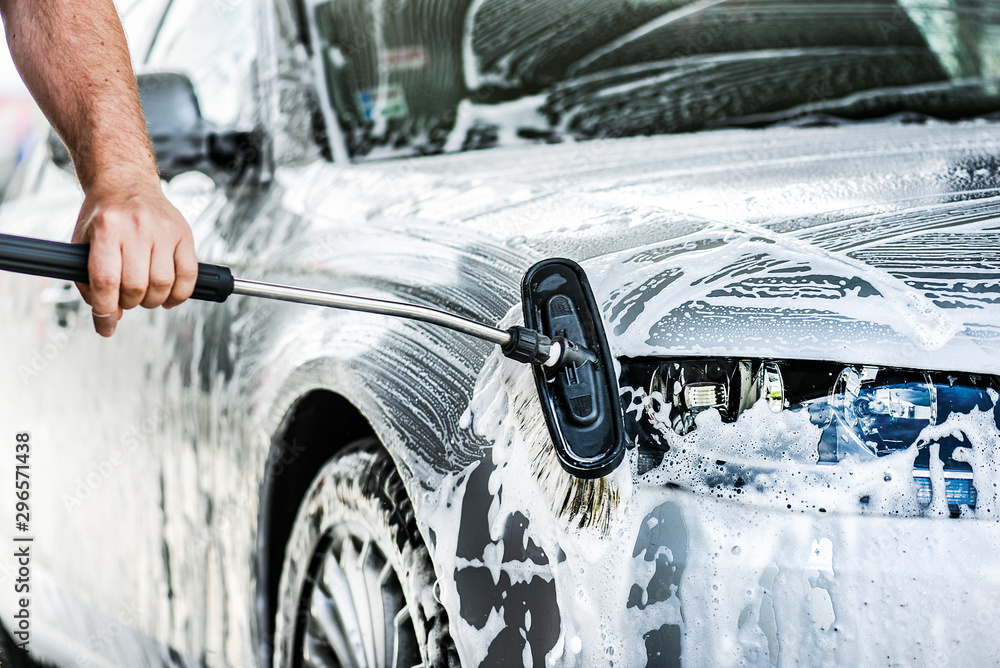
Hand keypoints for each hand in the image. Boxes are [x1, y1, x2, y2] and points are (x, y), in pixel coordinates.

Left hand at [71, 177, 197, 336]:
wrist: (126, 181)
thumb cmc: (104, 215)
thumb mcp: (84, 242)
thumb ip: (90, 280)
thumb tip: (110, 315)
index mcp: (106, 228)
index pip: (106, 280)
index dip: (104, 311)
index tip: (105, 326)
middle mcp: (136, 227)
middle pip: (136, 285)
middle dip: (130, 303)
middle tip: (127, 300)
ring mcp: (163, 230)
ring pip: (163, 284)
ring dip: (154, 300)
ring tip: (146, 296)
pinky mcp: (184, 233)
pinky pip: (189, 274)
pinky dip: (181, 294)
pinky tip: (170, 296)